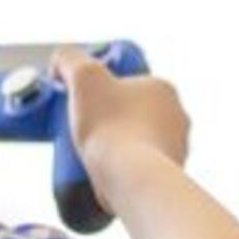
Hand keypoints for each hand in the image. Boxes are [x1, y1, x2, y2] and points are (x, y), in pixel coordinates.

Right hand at [53, 47, 189, 172]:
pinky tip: (106, 174)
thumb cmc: (112, 127)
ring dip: (117, 145)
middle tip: (82, 128)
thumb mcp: (83, 76)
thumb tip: (61, 62)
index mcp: (163, 88)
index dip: (100, 91)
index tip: (82, 103)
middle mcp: (177, 116)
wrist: (131, 179)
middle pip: (131, 112)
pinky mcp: (168, 174)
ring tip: (91, 154)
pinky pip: (142, 167)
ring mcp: (176, 147)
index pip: (127, 82)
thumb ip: (69, 59)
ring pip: (138, 140)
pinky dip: (125, 169)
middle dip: (106, 119)